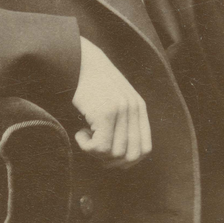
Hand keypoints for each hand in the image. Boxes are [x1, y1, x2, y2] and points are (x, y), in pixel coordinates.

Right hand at [72, 37, 151, 168]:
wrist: (78, 61)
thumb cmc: (93, 83)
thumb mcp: (117, 98)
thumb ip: (125, 120)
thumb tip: (122, 157)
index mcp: (139, 108)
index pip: (145, 149)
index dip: (128, 161)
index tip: (110, 158)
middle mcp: (133, 109)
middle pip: (130, 156)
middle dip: (111, 161)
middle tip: (95, 150)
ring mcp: (121, 111)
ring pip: (114, 154)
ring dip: (96, 152)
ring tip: (86, 136)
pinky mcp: (105, 113)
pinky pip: (99, 147)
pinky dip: (87, 147)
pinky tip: (80, 133)